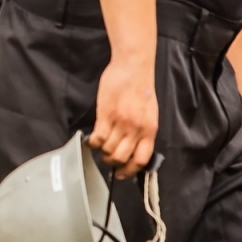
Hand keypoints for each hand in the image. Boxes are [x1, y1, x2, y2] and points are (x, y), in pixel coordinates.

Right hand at [89, 54, 157, 178]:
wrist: (133, 67)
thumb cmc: (141, 87)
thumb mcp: (149, 112)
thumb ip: (143, 130)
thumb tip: (134, 146)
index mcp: (149, 130)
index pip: (141, 159)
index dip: (130, 171)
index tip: (122, 174)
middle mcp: (136, 129)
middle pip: (121, 157)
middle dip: (112, 162)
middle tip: (106, 159)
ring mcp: (121, 122)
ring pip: (108, 149)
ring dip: (102, 152)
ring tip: (99, 147)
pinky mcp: (106, 114)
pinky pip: (98, 137)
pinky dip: (93, 142)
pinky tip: (91, 140)